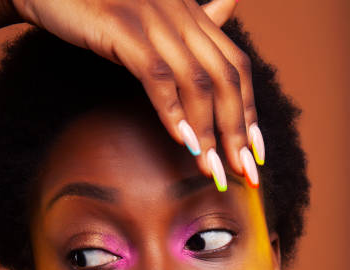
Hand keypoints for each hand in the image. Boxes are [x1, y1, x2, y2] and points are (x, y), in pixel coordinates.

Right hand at [3, 0, 262, 185]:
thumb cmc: (96, 6)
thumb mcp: (150, 19)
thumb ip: (190, 24)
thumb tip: (228, 8)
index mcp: (191, 15)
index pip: (236, 67)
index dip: (250, 112)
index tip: (255, 153)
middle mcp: (182, 14)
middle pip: (227, 78)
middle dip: (238, 131)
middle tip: (243, 172)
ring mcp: (155, 19)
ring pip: (198, 83)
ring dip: (208, 133)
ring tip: (213, 170)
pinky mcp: (124, 29)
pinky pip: (158, 77)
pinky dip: (173, 112)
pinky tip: (182, 143)